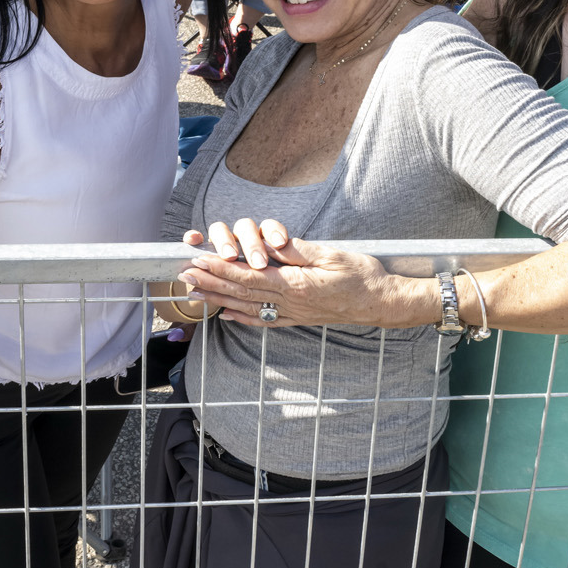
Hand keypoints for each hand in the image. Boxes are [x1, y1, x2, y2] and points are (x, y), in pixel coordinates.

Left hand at [177, 221, 429, 328]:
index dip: (220, 268)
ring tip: (195, 293)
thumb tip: (269, 246)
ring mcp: (294, 314)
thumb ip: (298, 252)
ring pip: (248, 307)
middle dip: (211, 282)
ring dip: (219, 299)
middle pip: (242, 292)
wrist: (382, 302)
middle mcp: (291, 303)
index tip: (198, 260)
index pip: (249, 275)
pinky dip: (243, 318)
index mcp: (297, 284)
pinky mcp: (300, 319)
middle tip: (184, 275)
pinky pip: (266, 320)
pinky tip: (227, 315)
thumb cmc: (362, 273)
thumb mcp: (332, 254)